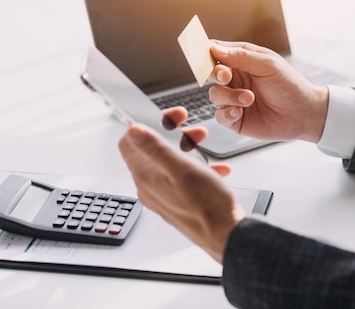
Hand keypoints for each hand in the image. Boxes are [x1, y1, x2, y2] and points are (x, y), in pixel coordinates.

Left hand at [118, 111, 244, 262]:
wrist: (226, 235)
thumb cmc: (207, 206)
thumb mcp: (182, 169)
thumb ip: (155, 148)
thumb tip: (133, 130)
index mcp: (145, 177)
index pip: (129, 143)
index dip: (145, 125)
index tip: (164, 118)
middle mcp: (150, 187)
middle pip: (151, 151)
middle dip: (171, 134)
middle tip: (188, 127)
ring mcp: (164, 195)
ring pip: (169, 162)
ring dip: (187, 149)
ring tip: (204, 145)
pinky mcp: (178, 201)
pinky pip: (183, 178)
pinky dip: (197, 168)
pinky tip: (215, 169)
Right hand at [209, 41, 329, 142]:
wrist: (303, 113)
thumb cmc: (290, 85)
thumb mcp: (268, 65)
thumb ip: (241, 56)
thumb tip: (215, 49)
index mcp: (242, 59)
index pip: (216, 52)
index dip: (206, 52)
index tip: (205, 55)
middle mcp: (235, 78)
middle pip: (210, 73)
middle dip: (215, 74)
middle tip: (227, 77)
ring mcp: (233, 98)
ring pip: (214, 94)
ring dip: (229, 96)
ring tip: (249, 99)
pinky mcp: (234, 118)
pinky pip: (219, 115)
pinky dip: (226, 113)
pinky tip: (239, 112)